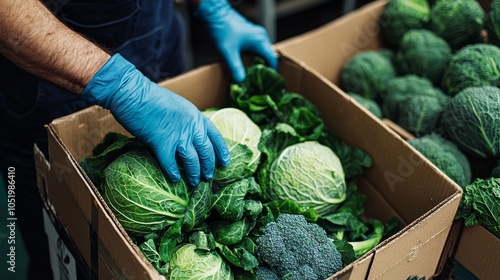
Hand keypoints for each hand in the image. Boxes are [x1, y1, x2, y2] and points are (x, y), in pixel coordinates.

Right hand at [81, 54, 230, 185]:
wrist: (132, 92)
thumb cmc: (151, 97)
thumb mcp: (178, 105)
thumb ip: (186, 121)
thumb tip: (188, 135)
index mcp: (196, 116)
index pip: (215, 136)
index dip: (222, 151)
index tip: (225, 162)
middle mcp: (191, 126)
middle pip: (206, 152)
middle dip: (209, 166)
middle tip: (208, 176)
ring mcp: (178, 135)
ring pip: (192, 161)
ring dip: (194, 174)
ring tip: (194, 182)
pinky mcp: (161, 143)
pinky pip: (170, 164)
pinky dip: (173, 174)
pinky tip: (174, 180)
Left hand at [195, 0, 277, 82]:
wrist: (214, 14)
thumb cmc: (222, 29)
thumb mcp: (228, 51)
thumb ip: (235, 67)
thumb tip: (241, 81)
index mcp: (260, 40)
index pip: (272, 59)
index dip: (272, 71)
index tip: (268, 82)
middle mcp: (260, 37)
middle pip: (268, 56)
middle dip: (265, 69)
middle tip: (260, 82)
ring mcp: (255, 35)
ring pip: (262, 53)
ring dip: (258, 63)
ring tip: (253, 76)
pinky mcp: (249, 35)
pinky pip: (256, 49)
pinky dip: (253, 58)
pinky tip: (246, 65)